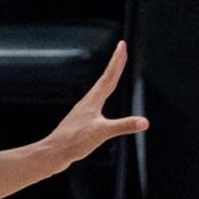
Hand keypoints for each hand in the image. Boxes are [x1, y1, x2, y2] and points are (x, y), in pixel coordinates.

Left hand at [40, 42, 147, 172]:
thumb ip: (123, 126)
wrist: (53, 153)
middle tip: (122, 49)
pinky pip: (96, 103)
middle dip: (115, 64)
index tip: (123, 44)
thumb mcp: (102, 133)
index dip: (117, 60)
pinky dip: (103, 95)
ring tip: (113, 72)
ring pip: (100, 90)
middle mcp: (88, 102)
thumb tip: (145, 122)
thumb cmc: (74, 141)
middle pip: (105, 78)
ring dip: (109, 78)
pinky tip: (100, 103)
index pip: (109, 76)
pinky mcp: (81, 122)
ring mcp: (84, 111)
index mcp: (93, 100)